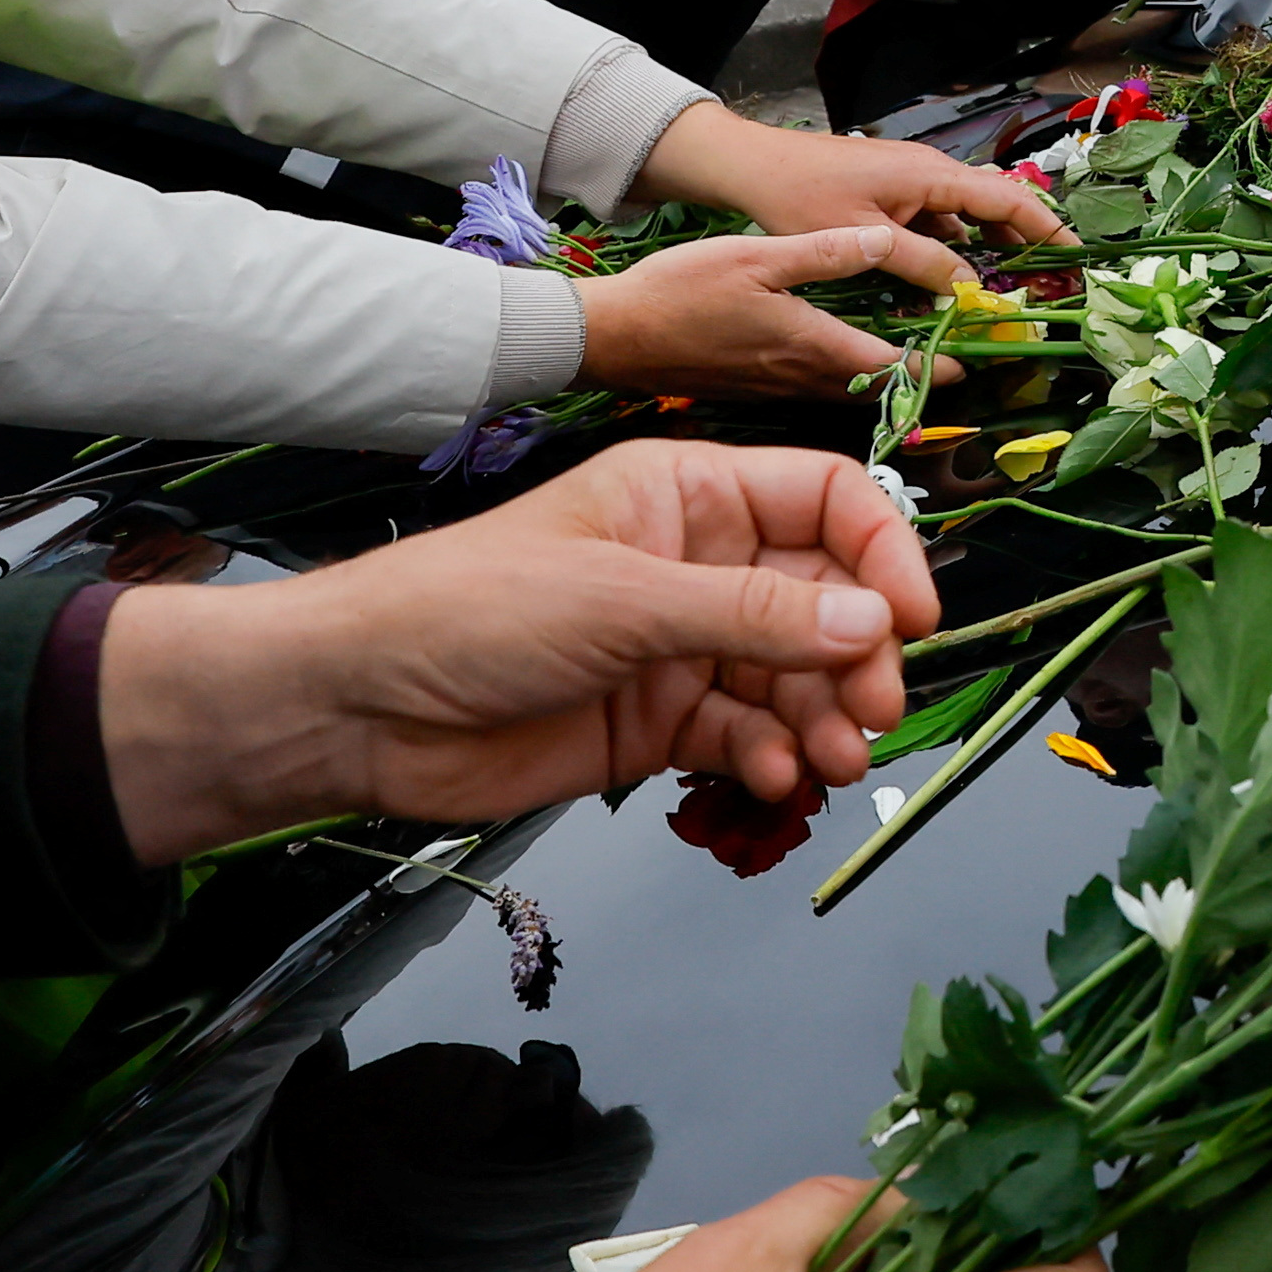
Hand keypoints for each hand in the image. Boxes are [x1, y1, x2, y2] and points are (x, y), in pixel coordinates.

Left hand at [98, 443, 940, 855]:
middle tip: (873, 710)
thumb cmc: (469, 610)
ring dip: (823, 717)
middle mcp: (697, 564)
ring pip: (794, 675)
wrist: (360, 709)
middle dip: (858, 655)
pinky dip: (770, 756)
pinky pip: (746, 732)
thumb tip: (871, 623)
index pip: (825, 500)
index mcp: (687, 495)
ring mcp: (679, 645)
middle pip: (825, 598)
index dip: (880, 552)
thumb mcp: (622, 598)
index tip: (911, 618)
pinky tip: (769, 777)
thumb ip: (753, 614)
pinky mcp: (657, 720)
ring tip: (831, 761)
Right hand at [574, 222, 983, 403]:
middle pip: (877, 388)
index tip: (975, 358)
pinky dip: (846, 375)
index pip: (892, 369)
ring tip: (918, 352)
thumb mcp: (756, 255)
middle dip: (921, 376)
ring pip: (847, 391)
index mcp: (811, 346)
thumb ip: (826, 251)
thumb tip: (888, 240)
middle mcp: (800, 379)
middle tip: (958, 355)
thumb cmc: (677, 293)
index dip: (938, 367)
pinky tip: (848, 350)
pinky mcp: (755, 388)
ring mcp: (776, 389)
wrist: (611, 336)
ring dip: (885, 377)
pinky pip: (817, 388)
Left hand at [632, 100, 1062, 250]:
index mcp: (933, 175)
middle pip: (996, 208)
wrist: (752, 164)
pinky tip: (948, 281)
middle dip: (1026, 245)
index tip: (1077, 258)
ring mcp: (913, 179)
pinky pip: (938, 220)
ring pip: (966, 218)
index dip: (1049, 229)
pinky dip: (952, 249)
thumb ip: (919, 263)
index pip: (1010, 200)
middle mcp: (932, 172)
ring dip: (987, 251)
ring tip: (1004, 291)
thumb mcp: (862, 238)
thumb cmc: (801, 195)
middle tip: (1046, 285)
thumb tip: (968, 291)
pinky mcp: (894, 190)